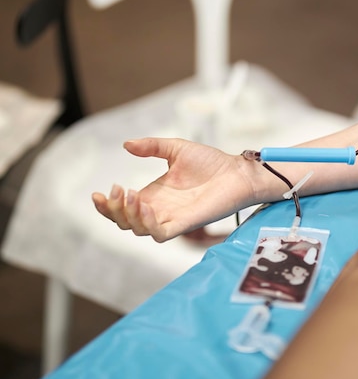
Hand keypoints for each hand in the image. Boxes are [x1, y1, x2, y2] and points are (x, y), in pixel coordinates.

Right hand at [92, 138, 255, 241]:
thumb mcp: (176, 149)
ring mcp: (172, 218)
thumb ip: (152, 147)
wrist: (238, 171)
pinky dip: (148, 223)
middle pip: (125, 222)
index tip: (98, 191)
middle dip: (112, 210)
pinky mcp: (186, 223)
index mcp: (154, 195)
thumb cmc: (212, 162)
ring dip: (128, 215)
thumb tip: (126, 144)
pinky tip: (145, 206)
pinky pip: (160, 234)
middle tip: (115, 189)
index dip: (106, 205)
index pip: (123, 208)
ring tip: (130, 195)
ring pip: (139, 230)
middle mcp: (160, 209)